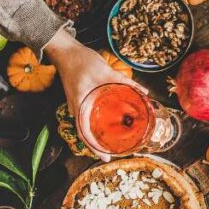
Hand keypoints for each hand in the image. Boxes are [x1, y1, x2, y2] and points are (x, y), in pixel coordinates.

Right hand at [45, 28, 143, 160]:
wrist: (65, 50)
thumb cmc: (80, 60)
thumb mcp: (104, 71)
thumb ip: (124, 81)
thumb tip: (143, 91)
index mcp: (79, 105)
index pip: (84, 133)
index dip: (94, 147)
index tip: (105, 158)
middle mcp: (77, 107)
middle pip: (86, 132)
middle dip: (98, 144)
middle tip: (114, 152)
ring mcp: (77, 103)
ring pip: (86, 125)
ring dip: (97, 134)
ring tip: (112, 140)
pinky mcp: (80, 97)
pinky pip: (88, 115)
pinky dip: (97, 121)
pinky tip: (108, 121)